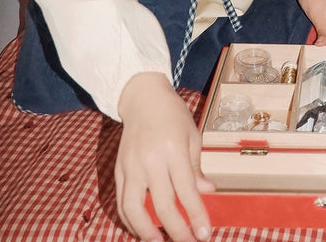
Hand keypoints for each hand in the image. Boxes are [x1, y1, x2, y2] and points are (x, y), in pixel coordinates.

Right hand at [115, 72, 214, 241]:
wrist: (142, 97)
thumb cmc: (172, 114)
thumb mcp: (192, 135)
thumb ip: (196, 167)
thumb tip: (207, 192)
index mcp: (173, 149)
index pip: (186, 190)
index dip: (196, 215)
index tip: (204, 234)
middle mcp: (150, 160)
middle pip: (161, 204)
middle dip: (176, 230)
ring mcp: (131, 166)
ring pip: (133, 208)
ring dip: (146, 231)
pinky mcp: (118, 170)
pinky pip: (120, 201)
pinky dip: (129, 219)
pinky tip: (141, 229)